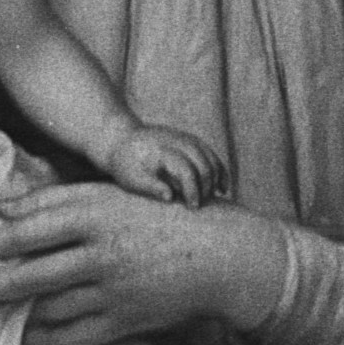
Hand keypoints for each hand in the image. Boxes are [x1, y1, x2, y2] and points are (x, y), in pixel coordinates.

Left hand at [0, 182, 288, 344]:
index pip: (24, 231)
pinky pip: (76, 336)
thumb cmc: (152, 216)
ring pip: (49, 309)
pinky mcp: (128, 321)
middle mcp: (101, 253)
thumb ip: (50, 200)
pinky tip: (24, 338)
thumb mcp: (104, 195)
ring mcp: (115, 291)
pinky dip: (45, 340)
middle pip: (29, 276)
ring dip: (11, 316)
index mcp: (92, 213)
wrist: (219, 255)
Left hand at [94, 120, 221, 206]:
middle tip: (202, 204)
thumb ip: (150, 187)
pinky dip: (219, 169)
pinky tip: (222, 187)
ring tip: (216, 197)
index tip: (193, 207)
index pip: (185, 170)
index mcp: (160, 150)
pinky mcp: (189, 139)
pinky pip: (210, 153)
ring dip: (217, 177)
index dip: (192, 190)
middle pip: (202, 162)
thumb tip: (170, 197)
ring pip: (210, 156)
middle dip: (206, 185)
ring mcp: (184, 137)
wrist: (121, 141)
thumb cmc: (126, 165)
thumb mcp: (131, 179)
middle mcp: (176, 140)